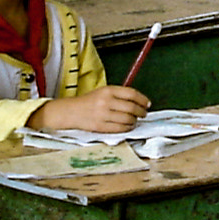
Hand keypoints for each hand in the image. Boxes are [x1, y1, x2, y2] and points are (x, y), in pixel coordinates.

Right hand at [31, 85, 150, 132]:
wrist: (71, 111)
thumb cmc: (89, 102)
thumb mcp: (103, 92)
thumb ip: (120, 95)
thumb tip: (140, 101)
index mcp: (108, 90)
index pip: (131, 94)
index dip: (143, 99)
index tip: (147, 104)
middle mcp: (106, 101)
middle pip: (132, 107)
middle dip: (141, 112)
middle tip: (143, 113)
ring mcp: (103, 115)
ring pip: (127, 119)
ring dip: (134, 121)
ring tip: (134, 120)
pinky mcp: (100, 126)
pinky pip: (120, 129)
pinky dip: (127, 128)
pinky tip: (128, 126)